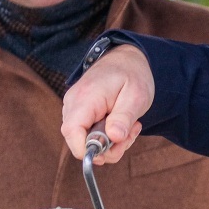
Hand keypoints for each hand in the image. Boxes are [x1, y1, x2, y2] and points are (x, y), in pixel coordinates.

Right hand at [61, 45, 153, 162]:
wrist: (126, 59)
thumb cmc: (132, 75)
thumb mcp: (136, 96)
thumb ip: (124, 117)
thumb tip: (114, 138)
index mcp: (85, 98)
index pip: (72, 132)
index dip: (88, 149)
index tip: (112, 150)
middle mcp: (73, 104)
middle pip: (78, 141)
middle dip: (107, 148)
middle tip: (130, 133)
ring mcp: (73, 108)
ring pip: (84, 141)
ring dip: (110, 143)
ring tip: (129, 126)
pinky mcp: (78, 113)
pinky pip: (87, 134)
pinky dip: (106, 137)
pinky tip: (120, 124)